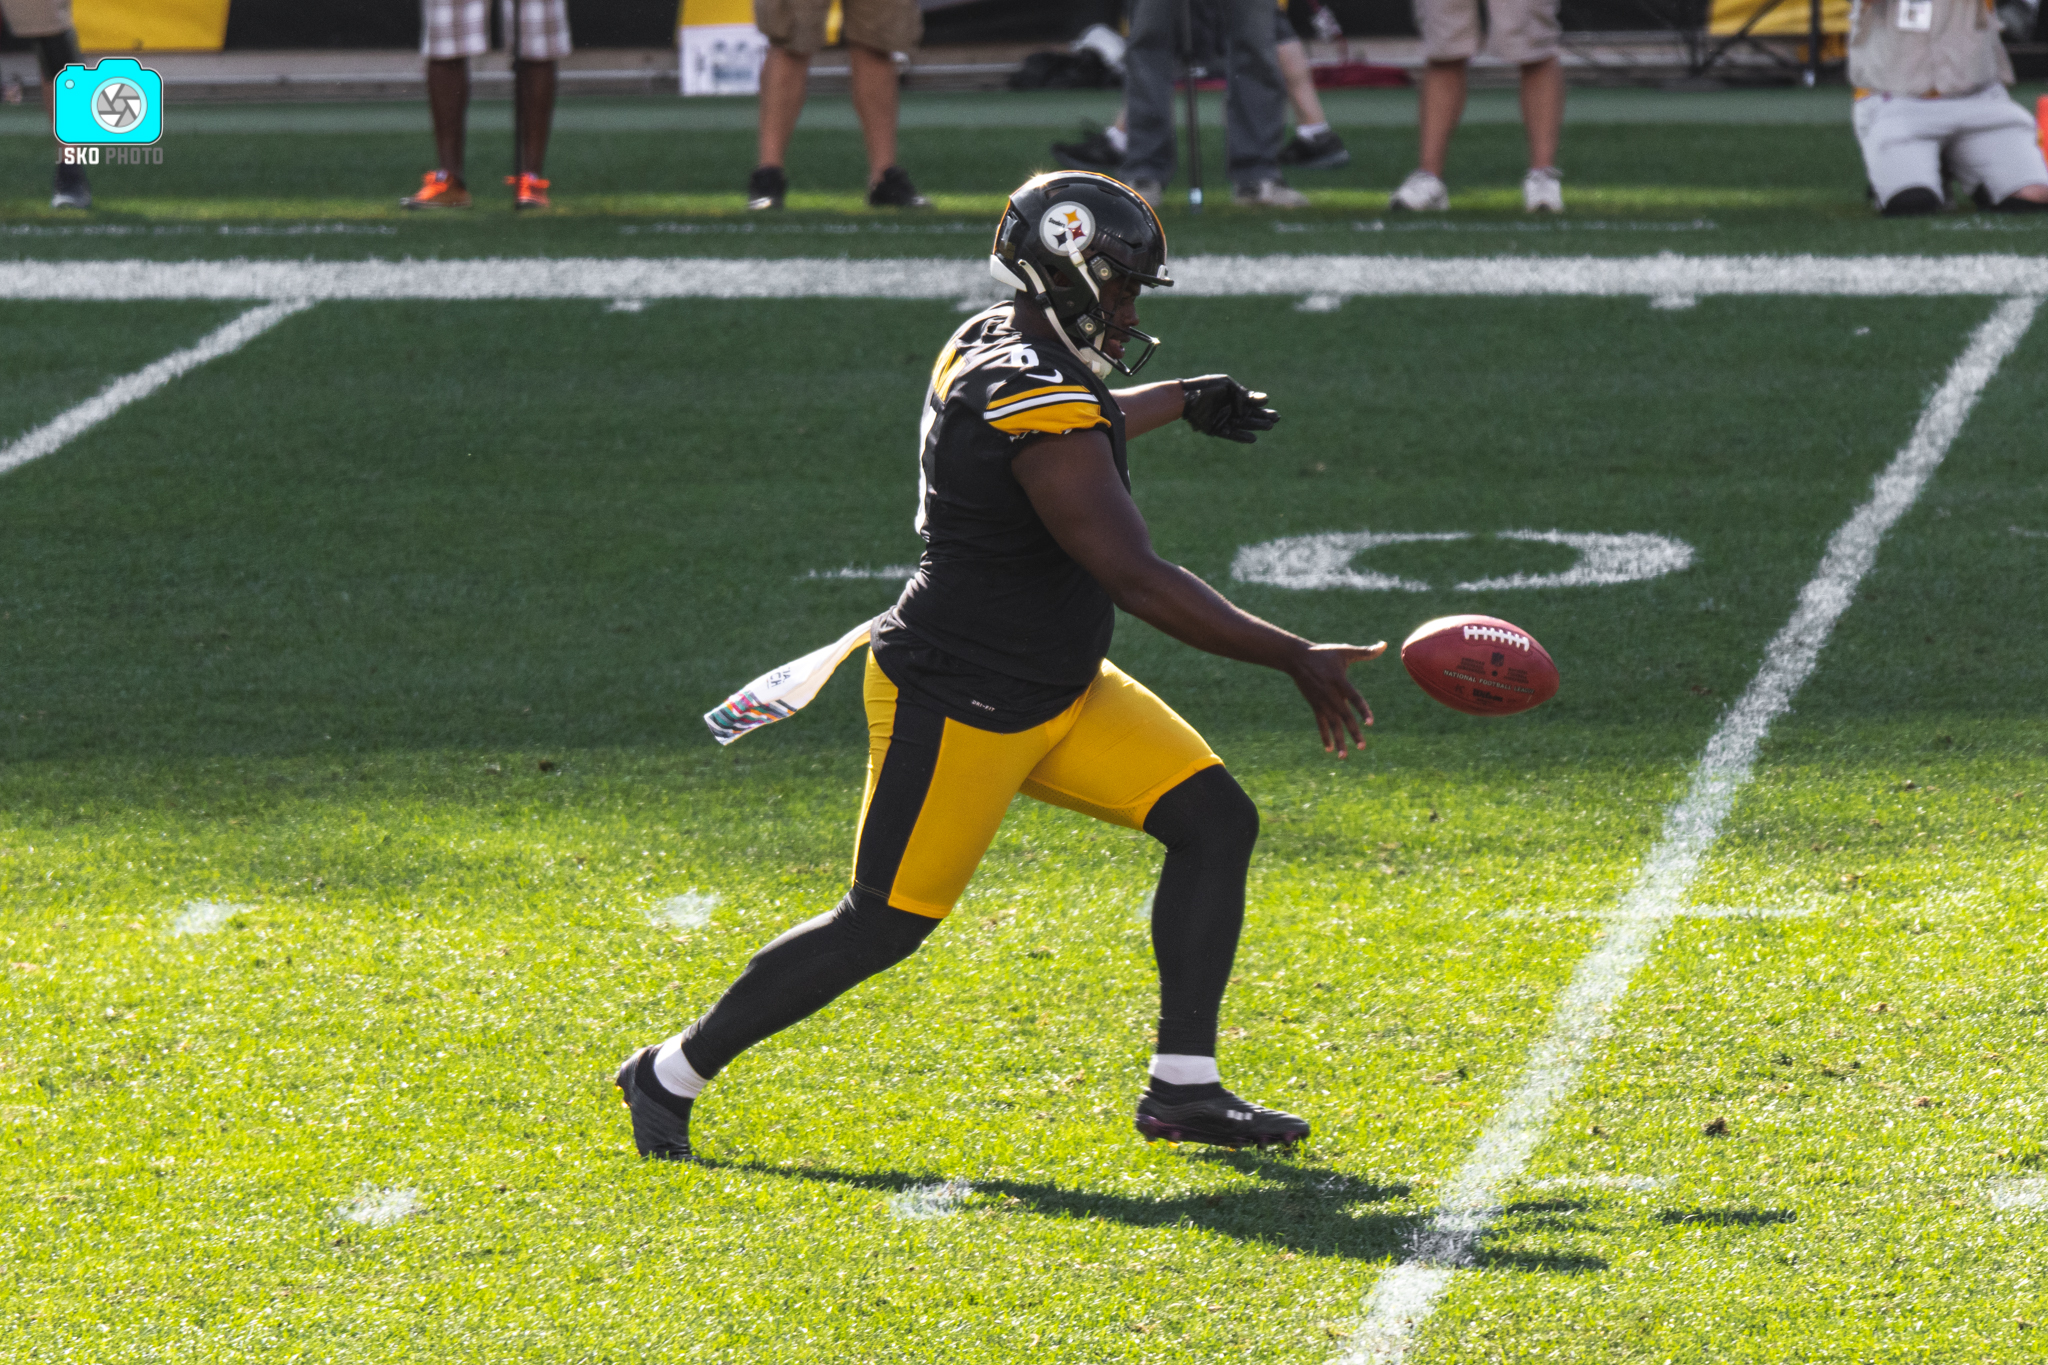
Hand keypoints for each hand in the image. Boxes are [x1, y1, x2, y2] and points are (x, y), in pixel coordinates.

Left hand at [1180, 375, 1279, 443]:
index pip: (1252, 403)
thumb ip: (1242, 393)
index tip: (1270, 406)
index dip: (1261, 405)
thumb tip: (1258, 402)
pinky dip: (1241, 436)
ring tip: (1269, 426)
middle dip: (1263, 416)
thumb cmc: (1206, 387)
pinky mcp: (1216, 429)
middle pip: (1251, 415)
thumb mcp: (1227, 384)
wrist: (1187, 397)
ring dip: (1256, 425)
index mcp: (1234, 398)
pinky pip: (1231, 434)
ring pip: (1243, 424)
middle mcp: (1231, 410)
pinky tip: (1253, 438)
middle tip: (1276, 418)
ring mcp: (1224, 420)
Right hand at [1284, 641, 1385, 756]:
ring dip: (1339, 740)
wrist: (1297, 658)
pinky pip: (1321, 724)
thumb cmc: (1324, 653)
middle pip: (1344, 717)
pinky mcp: (1315, 705)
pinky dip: (1325, 736)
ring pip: (1332, 724)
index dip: (1362, 710)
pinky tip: (1330, 750)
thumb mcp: (1345, 651)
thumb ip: (1365, 651)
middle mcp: (1331, 694)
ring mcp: (1322, 702)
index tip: (1370, 723)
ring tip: (1345, 756)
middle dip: (1353, 732)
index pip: (1354, 698)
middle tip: (1362, 747)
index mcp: (1340, 681)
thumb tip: (1385, 645)